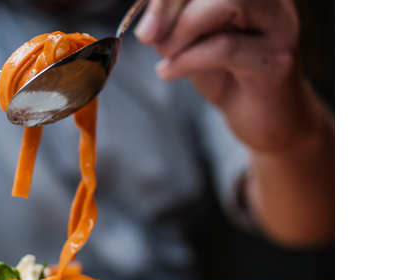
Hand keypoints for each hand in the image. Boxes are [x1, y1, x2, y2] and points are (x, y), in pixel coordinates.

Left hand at [135, 0, 328, 152]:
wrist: (265, 122)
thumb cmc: (228, 77)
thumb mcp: (193, 41)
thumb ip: (176, 22)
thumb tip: (149, 22)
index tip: (145, 21)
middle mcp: (272, 1)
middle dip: (170, 4)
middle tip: (147, 35)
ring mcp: (280, 28)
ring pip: (228, 2)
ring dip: (183, 28)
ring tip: (165, 53)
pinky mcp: (278, 62)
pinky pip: (225, 47)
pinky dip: (188, 59)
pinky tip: (169, 71)